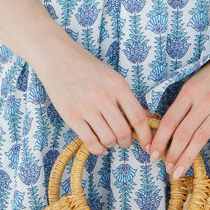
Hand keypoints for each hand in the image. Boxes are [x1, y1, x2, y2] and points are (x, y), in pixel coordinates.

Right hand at [39, 46, 154, 157]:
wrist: (59, 59)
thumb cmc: (89, 69)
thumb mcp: (113, 78)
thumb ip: (128, 99)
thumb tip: (150, 118)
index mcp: (118, 86)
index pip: (138, 117)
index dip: (145, 135)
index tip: (147, 145)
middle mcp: (103, 97)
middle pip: (123, 132)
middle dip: (127, 142)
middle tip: (124, 141)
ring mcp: (86, 107)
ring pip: (108, 139)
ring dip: (112, 144)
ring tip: (110, 140)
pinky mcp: (71, 116)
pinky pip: (90, 142)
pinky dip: (98, 149)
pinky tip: (100, 146)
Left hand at [147, 18, 209, 177]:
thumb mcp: (194, 81)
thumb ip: (181, 101)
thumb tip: (161, 122)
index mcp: (190, 91)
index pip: (170, 121)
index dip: (159, 140)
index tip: (151, 154)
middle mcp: (205, 102)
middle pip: (184, 134)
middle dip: (172, 154)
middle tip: (166, 169)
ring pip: (201, 139)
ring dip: (188, 158)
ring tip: (179, 171)